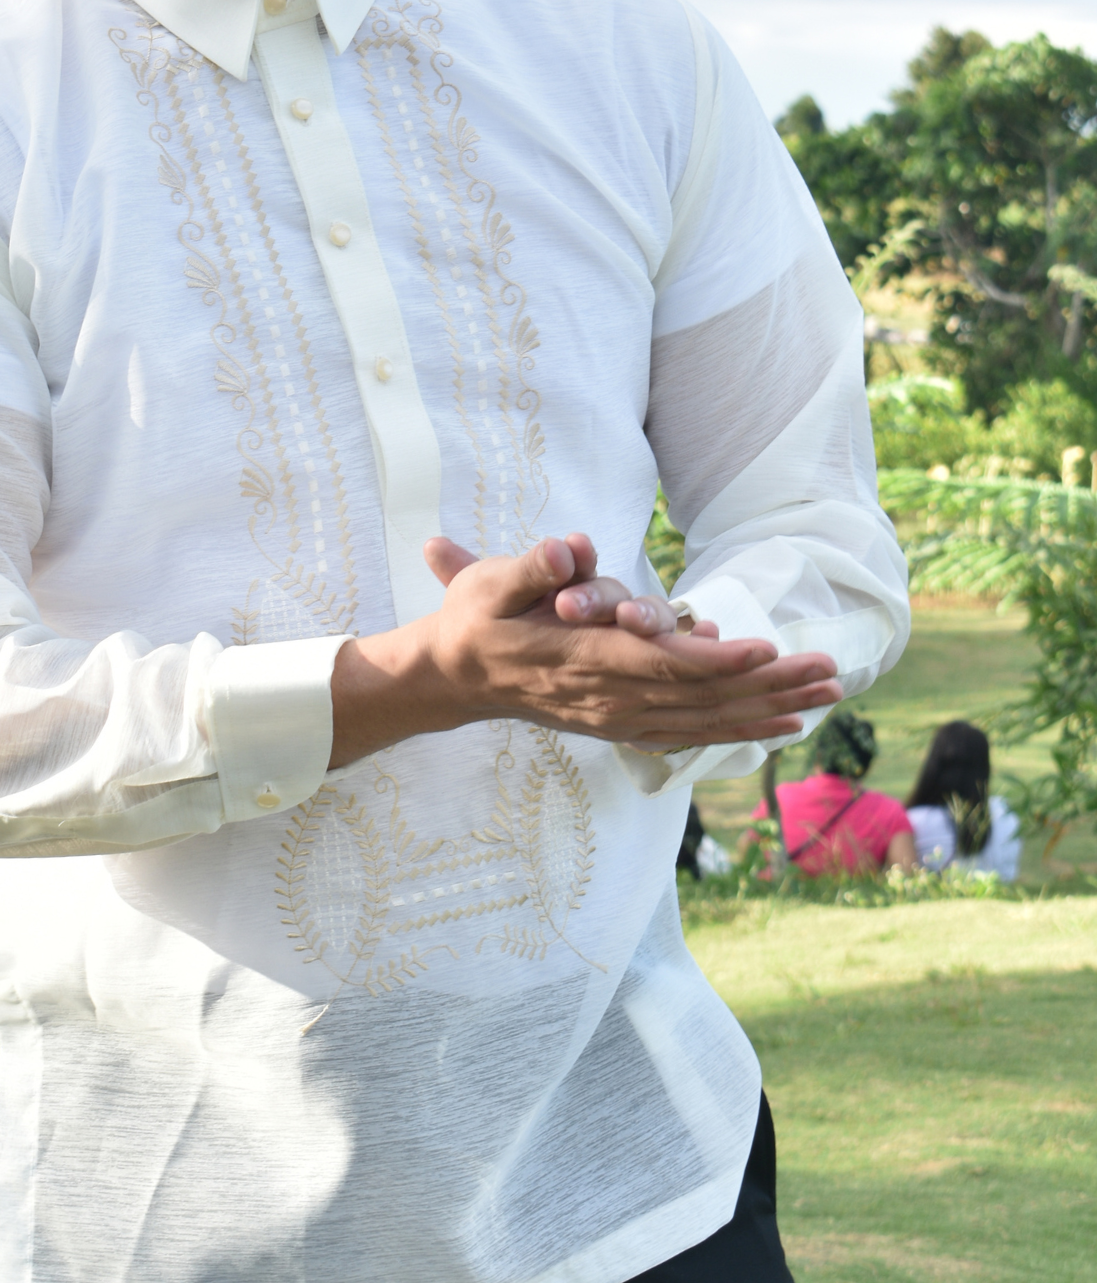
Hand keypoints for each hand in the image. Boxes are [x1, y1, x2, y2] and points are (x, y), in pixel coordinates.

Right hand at [329, 532, 841, 768]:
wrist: (452, 679)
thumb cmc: (475, 621)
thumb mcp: (486, 584)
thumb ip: (531, 567)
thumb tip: (569, 548)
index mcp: (581, 660)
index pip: (658, 664)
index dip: (714, 660)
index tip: (765, 648)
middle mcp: (608, 698)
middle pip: (698, 697)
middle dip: (767, 685)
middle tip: (829, 671)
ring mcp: (617, 719)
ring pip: (704, 719)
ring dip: (767, 709)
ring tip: (826, 695)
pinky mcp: (622, 726)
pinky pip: (692, 734)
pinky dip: (739, 729)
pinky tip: (781, 724)